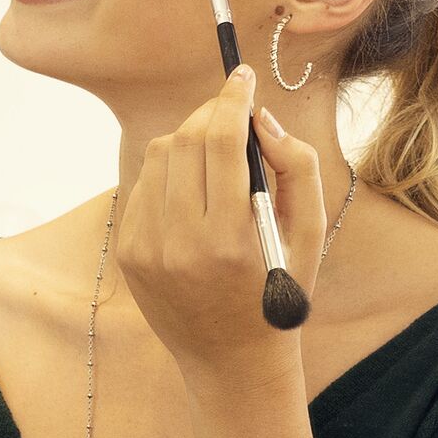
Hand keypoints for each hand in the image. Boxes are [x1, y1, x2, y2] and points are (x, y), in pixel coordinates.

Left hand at [114, 76, 329, 392]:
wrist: (231, 361)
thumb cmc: (280, 292)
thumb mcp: (309, 233)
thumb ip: (296, 166)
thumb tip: (261, 118)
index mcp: (228, 239)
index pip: (222, 143)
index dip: (232, 100)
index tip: (242, 76)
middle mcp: (179, 243)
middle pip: (185, 141)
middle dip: (211, 115)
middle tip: (233, 111)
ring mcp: (145, 249)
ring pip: (158, 157)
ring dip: (188, 140)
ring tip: (215, 150)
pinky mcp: (127, 252)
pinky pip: (143, 186)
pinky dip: (168, 173)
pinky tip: (193, 188)